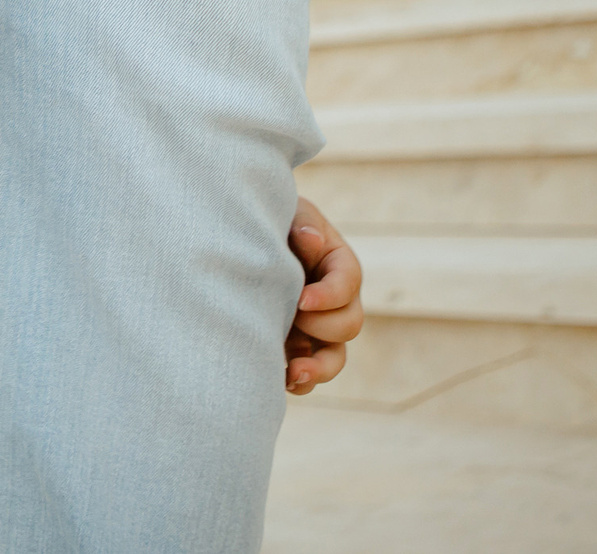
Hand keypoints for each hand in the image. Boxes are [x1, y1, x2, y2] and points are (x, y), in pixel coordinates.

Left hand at [284, 196, 361, 393]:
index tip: (301, 300)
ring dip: (318, 369)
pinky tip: (280, 381)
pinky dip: (300, 382)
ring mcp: (318, 328)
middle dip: (321, 325)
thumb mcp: (290, 214)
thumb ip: (301, 224)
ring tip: (293, 373)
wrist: (248, 237)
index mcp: (339, 264)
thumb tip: (309, 238)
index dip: (328, 296)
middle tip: (291, 315)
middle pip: (348, 325)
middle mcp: (336, 301)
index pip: (348, 284)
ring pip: (334, 358)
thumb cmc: (274, 221)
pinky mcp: (298, 347)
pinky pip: (308, 375)